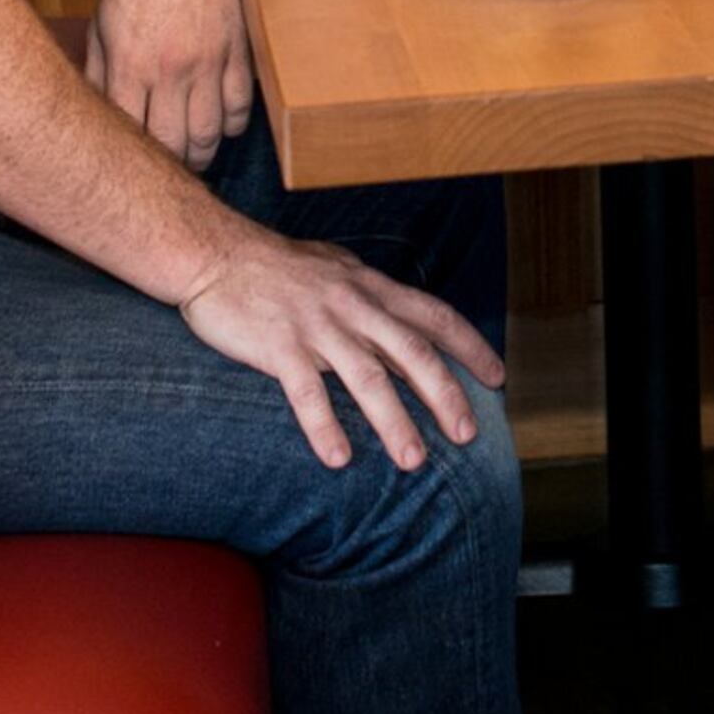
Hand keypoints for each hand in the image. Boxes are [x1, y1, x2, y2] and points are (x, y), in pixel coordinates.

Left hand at [85, 0, 256, 168]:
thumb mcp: (101, 20)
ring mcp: (210, 62)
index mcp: (130, 64)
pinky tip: (219, 125)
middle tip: (166, 169)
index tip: (133, 165)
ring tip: (193, 156)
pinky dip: (231, 125)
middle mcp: (171, 70)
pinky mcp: (238, 50)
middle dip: (169, 164)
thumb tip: (98, 109)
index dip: (132, 157)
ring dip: (201, 153)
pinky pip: (241, 107)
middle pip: (174, 144)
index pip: (132, 134)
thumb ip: (98, 70)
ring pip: (210, 134)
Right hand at [176, 220, 510, 470]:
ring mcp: (317, 326)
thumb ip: (372, 296)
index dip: (471, 347)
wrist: (215, 252)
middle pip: (413, 352)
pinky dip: (324, 427)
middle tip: (467, 435)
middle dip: (445, 395)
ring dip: (394, 422)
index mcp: (371, 288)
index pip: (435, 316)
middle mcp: (353, 306)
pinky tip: (339, 459)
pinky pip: (306, 393)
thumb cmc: (277, 265)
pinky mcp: (279, 346)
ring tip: (413, 461)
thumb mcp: (337, 269)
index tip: (497, 378)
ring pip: (367, 378)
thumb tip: (407, 321)